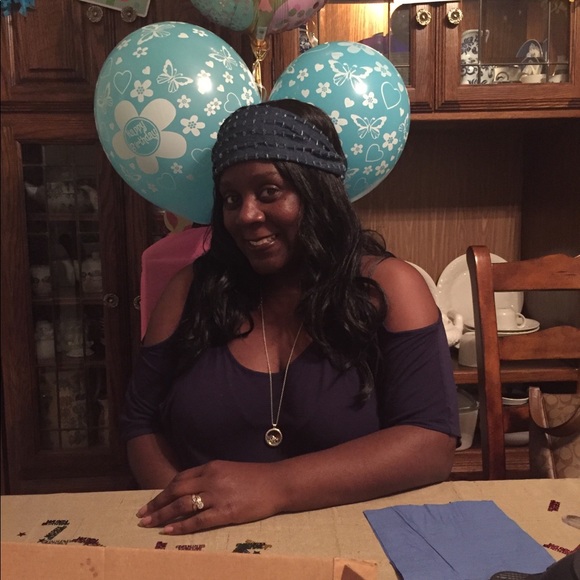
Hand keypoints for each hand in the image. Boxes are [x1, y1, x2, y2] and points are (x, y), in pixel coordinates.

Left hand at [136, 460, 283, 533]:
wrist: (277, 483)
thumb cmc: (256, 477)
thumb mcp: (229, 470)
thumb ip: (211, 477)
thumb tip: (192, 490)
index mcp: (211, 467)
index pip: (180, 478)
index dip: (163, 491)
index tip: (152, 501)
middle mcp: (211, 478)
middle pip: (176, 490)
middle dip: (156, 503)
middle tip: (141, 515)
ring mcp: (218, 495)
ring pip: (182, 505)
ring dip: (162, 515)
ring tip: (148, 524)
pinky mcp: (226, 511)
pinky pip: (198, 520)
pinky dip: (181, 526)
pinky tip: (169, 530)